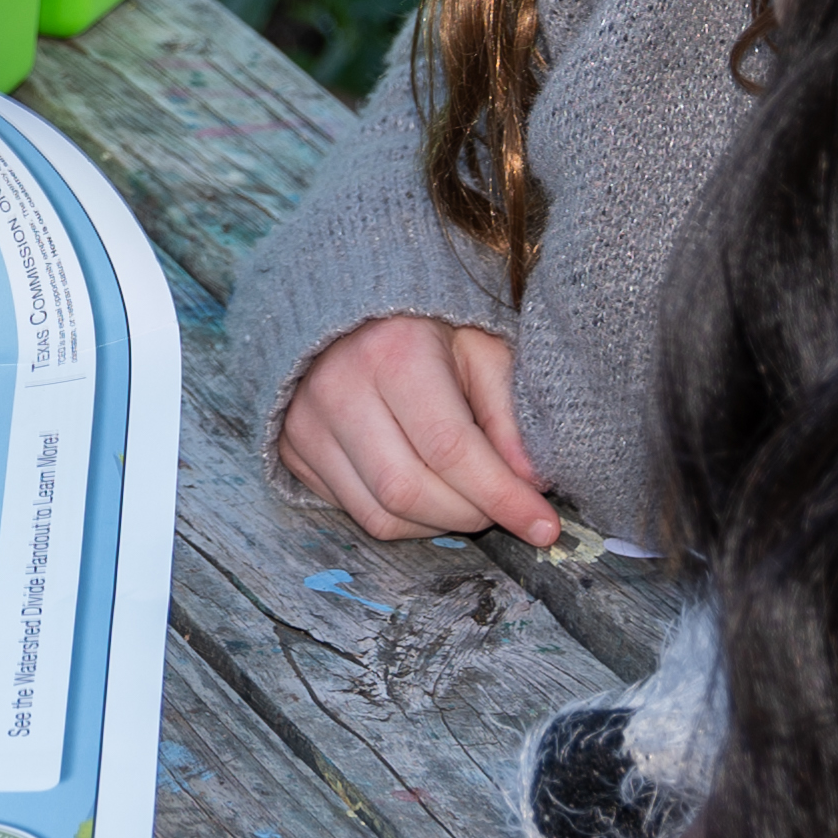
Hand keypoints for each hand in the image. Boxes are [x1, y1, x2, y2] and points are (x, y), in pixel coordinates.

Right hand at [276, 312, 557, 546]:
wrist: (350, 312)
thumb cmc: (429, 330)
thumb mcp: (482, 350)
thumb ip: (509, 414)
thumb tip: (531, 483)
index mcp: (393, 352)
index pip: (450, 449)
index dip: (502, 496)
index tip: (543, 525)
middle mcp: (339, 390)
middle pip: (410, 491)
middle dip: (472, 515)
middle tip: (505, 509)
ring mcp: (307, 424)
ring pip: (380, 514)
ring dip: (438, 525)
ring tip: (469, 501)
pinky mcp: (293, 451)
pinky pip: (355, 512)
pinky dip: (404, 519)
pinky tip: (429, 494)